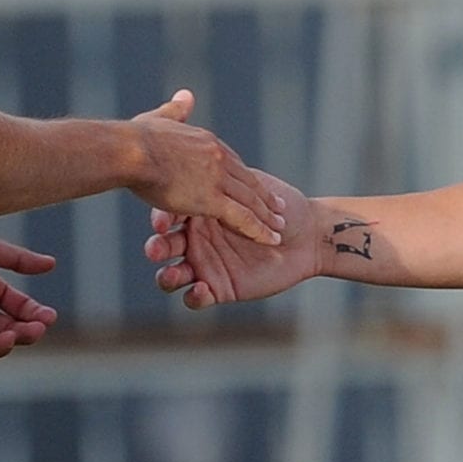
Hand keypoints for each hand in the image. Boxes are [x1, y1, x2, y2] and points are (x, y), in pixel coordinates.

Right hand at [130, 90, 287, 245]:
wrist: (129, 151)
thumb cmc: (136, 138)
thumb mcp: (160, 118)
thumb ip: (176, 111)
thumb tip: (186, 95)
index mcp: (208, 142)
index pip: (234, 163)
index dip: (247, 178)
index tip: (258, 187)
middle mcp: (219, 158)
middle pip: (249, 182)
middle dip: (266, 197)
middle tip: (280, 209)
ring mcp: (217, 178)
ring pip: (251, 201)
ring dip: (268, 216)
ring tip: (280, 227)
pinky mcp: (211, 199)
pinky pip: (242, 217)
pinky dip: (258, 229)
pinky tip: (270, 238)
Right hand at [143, 171, 318, 308]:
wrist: (308, 235)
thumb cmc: (282, 207)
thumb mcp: (252, 186)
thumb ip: (227, 181)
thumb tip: (201, 163)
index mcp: (200, 213)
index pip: (171, 217)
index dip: (162, 219)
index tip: (160, 222)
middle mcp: (196, 240)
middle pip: (165, 246)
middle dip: (157, 248)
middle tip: (154, 249)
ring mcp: (205, 266)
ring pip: (173, 274)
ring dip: (167, 275)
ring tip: (170, 274)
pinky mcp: (218, 289)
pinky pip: (197, 298)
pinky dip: (194, 297)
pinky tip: (200, 290)